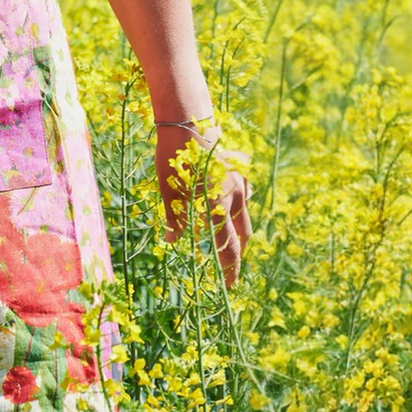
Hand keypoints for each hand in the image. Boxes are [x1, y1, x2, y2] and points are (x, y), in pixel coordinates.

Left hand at [156, 122, 252, 288]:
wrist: (190, 123)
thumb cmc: (174, 158)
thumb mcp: (168, 190)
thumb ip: (175, 218)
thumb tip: (171, 241)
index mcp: (217, 207)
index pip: (227, 248)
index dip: (229, 270)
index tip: (228, 287)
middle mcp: (235, 198)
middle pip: (242, 236)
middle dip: (237, 255)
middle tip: (229, 270)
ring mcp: (241, 183)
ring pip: (243, 215)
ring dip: (236, 230)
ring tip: (223, 239)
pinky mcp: (241, 170)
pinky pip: (241, 194)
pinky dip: (234, 204)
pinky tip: (222, 202)